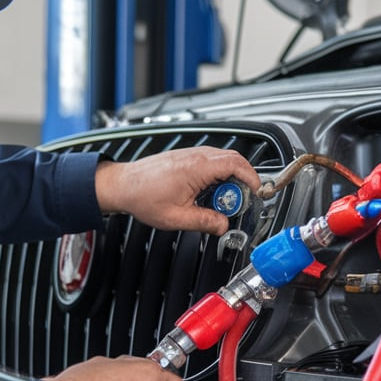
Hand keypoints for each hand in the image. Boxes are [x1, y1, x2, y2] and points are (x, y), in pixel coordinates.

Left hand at [94, 147, 261, 235]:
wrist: (122, 185)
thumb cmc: (142, 196)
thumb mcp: (177, 217)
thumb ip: (205, 222)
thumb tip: (223, 226)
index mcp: (197, 167)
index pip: (236, 164)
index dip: (252, 177)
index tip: (257, 190)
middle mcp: (195, 156)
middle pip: (233, 160)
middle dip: (242, 180)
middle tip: (237, 203)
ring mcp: (191, 154)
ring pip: (223, 160)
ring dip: (228, 179)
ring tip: (220, 201)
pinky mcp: (186, 157)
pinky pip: (211, 162)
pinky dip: (217, 176)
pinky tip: (208, 193)